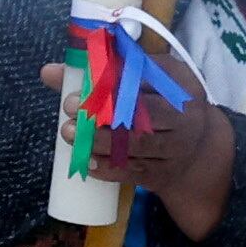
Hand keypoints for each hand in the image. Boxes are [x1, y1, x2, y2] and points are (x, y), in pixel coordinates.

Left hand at [41, 24, 233, 240]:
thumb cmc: (160, 103)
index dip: (112, 79)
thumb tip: (47, 72)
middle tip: (70, 108)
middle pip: (143, 114)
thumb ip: (96, 72)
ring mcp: (176, 149)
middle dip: (104, 111)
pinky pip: (135, 172)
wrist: (198, 151)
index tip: (84, 80)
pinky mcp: (164, 174)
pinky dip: (109, 168)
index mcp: (179, 84)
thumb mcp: (143, 79)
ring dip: (100, 140)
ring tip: (70, 133)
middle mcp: (184, 117)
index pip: (146, 77)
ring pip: (137, 146)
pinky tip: (86, 161)